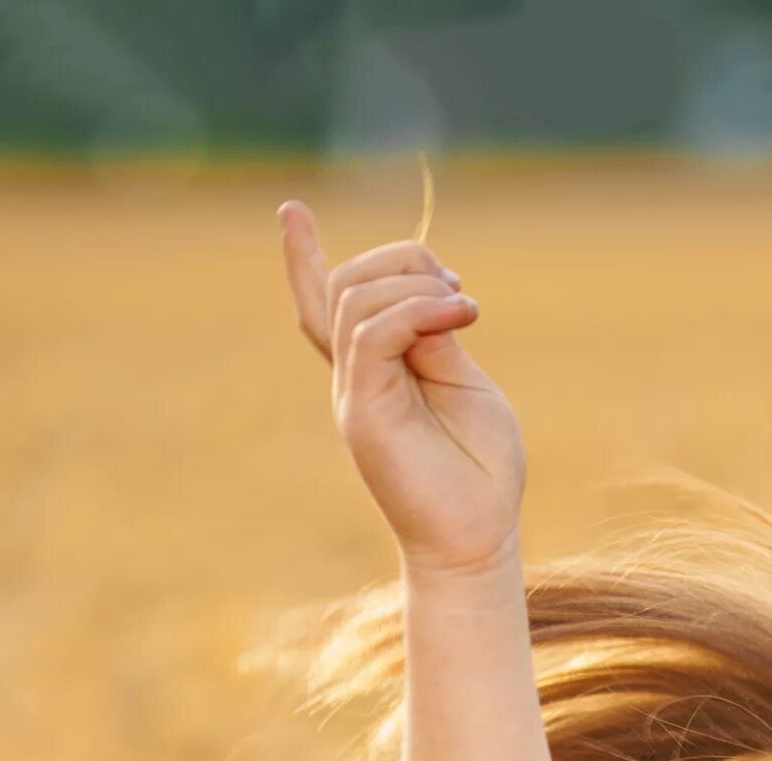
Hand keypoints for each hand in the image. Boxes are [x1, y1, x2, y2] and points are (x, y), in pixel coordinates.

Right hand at [279, 200, 524, 578]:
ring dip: (416, 284)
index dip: (303, 259)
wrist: (478, 538)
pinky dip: (418, 310)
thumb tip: (420, 291)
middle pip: (346, 285)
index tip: (290, 211)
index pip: (326, 306)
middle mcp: (354, 378)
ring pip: (355, 299)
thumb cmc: (481, 470)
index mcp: (375, 370)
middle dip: (403, 260)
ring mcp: (354, 394)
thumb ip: (432, 335)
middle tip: (459, 291)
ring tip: (465, 307)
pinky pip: (372, 333)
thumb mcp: (462, 381)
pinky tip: (461, 313)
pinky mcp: (364, 412)